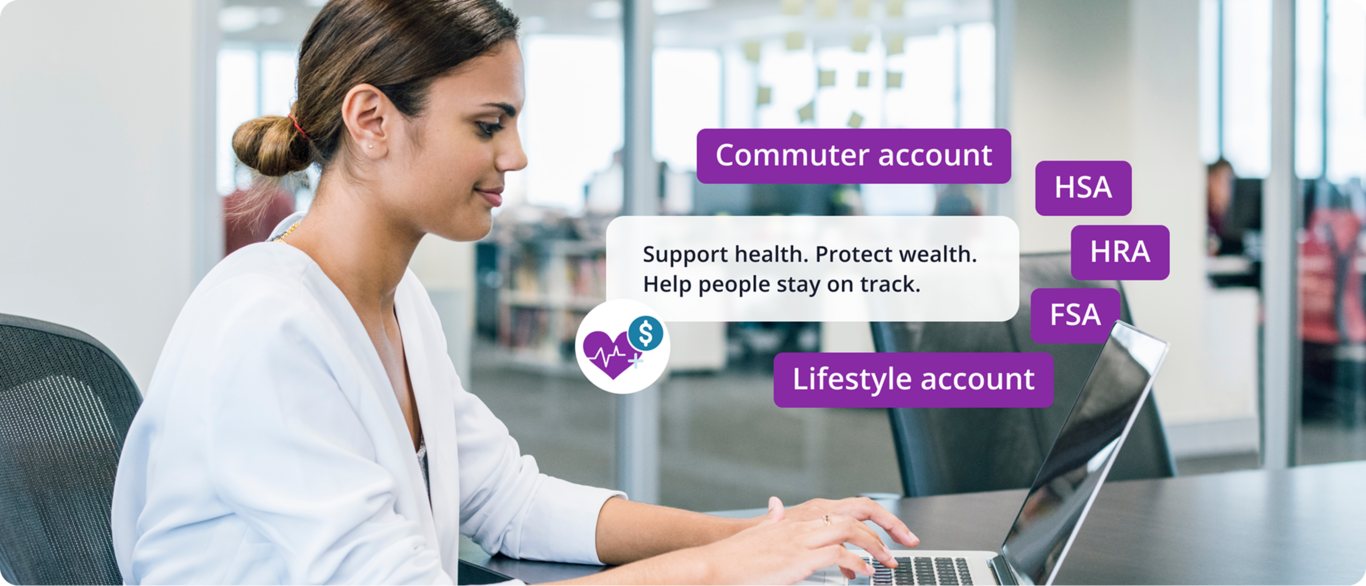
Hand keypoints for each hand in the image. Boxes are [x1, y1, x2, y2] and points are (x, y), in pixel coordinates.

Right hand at [690, 497, 895, 585]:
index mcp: (796, 520)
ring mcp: (800, 540)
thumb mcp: (758, 533)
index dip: (868, 523)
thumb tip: (775, 506)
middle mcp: (801, 525)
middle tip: (896, 553)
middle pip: (854, 517)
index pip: (843, 512)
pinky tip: (862, 575)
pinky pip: (838, 555)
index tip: (884, 539)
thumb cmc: (733, 556)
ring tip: (885, 565)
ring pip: (851, 532)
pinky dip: (856, 564)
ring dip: (875, 548)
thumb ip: (772, 520)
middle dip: (883, 533)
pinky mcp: (797, 558)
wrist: (712, 566)